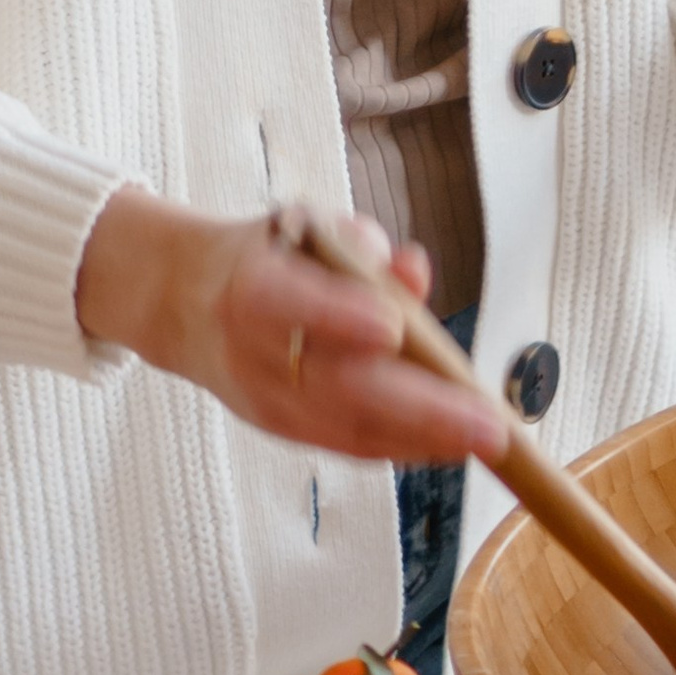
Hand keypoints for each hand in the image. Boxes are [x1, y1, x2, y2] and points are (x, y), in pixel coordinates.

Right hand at [76, 191, 502, 467]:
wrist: (185, 306)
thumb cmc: (266, 257)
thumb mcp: (304, 227)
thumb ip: (360, 245)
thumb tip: (412, 270)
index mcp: (251, 285)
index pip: (289, 303)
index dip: (337, 315)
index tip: (391, 326)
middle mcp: (254, 352)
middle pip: (338, 387)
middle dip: (422, 409)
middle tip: (489, 424)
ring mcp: (268, 401)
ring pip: (351, 429)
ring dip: (427, 439)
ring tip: (488, 439)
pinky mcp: (284, 429)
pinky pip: (351, 445)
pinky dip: (407, 447)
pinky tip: (454, 445)